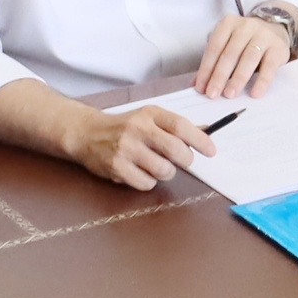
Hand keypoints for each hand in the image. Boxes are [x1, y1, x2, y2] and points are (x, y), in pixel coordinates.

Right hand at [73, 102, 215, 191]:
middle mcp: (138, 129)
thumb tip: (206, 132)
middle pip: (176, 150)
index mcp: (150, 114)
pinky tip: (139, 172)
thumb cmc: (124, 127)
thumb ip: (174, 127)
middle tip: (181, 160)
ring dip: (165, 173)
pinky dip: (148, 182)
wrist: (87, 133)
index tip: (211, 151)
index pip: (181, 126)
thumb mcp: (148, 118)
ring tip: (155, 166)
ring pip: (164, 171)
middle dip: (185, 160)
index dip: (200, 140)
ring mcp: (126, 148)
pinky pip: (147, 183)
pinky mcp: (117, 167)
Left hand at [194, 12, 297, 100]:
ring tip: (229, 94)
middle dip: (219, 76)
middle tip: (213, 93)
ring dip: (237, 79)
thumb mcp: (228, 44)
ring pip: (248, 59)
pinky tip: (255, 93)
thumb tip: (198, 84)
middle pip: (230, 54)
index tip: (201, 87)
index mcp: (228, 24)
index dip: (206, 69)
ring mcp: (263, 36)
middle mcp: (245, 27)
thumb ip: (214, 61)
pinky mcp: (278, 48)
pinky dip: (261, 81)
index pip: (214, 48)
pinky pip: (269, 67)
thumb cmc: (246, 40)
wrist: (274, 28)